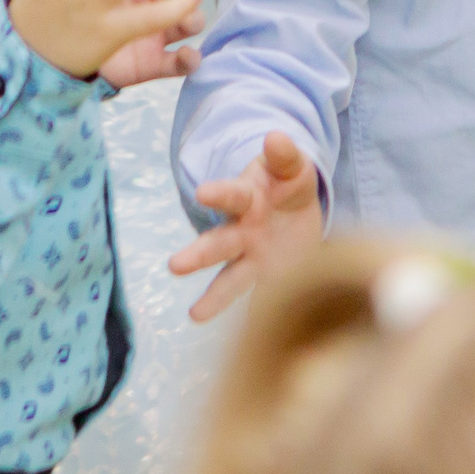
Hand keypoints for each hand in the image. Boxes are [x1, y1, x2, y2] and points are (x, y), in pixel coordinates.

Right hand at [171, 132, 324, 320]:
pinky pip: (261, 297)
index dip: (218, 193)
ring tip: (194, 316)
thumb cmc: (287, 184)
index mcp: (246, 199)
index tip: (202, 193)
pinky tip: (249, 336)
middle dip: (198, 254)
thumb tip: (275, 136)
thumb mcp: (291, 166)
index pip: (231, 195)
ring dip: (215, 297)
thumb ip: (285, 155)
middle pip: (218, 244)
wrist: (299, 214)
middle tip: (174, 266)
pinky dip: (257, 313)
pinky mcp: (270, 279)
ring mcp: (254, 258)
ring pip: (232, 278)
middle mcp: (242, 232)